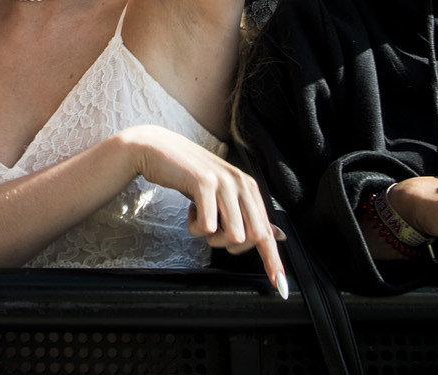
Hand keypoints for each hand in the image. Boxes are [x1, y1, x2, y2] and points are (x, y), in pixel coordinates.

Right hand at [121, 126, 286, 294]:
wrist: (158, 150)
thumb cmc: (189, 176)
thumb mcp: (222, 194)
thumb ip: (249, 214)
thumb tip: (277, 235)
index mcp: (249, 188)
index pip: (266, 231)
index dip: (273, 260)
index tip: (279, 286)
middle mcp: (241, 184)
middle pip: (253, 237)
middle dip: (232, 246)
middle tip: (213, 233)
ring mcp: (224, 183)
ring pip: (233, 235)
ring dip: (212, 238)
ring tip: (200, 220)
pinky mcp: (204, 183)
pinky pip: (207, 226)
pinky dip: (195, 228)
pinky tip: (190, 211)